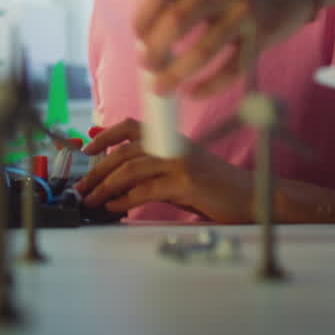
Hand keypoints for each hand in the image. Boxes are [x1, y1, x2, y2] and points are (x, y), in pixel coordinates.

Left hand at [73, 118, 254, 222]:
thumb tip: (114, 167)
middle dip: (96, 170)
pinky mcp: (186, 182)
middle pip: (123, 152)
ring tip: (91, 200)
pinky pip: (146, 189)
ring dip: (105, 187)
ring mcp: (180, 162)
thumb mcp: (180, 169)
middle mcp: (173, 144)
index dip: (104, 135)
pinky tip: (114, 207)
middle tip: (81, 187)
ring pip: (130, 169)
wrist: (254, 197)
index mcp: (171, 138)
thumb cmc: (215, 187)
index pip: (130, 126)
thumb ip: (151, 164)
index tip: (86, 149)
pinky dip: (124, 199)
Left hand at [135, 0, 315, 97]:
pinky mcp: (265, 34)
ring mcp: (246, 10)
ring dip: (175, 74)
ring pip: (202, 50)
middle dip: (155, 49)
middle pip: (176, 20)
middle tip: (147, 66)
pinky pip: (232, 68)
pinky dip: (208, 85)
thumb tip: (150, 38)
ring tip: (161, 87)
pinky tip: (194, 92)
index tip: (137, 39)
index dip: (142, 20)